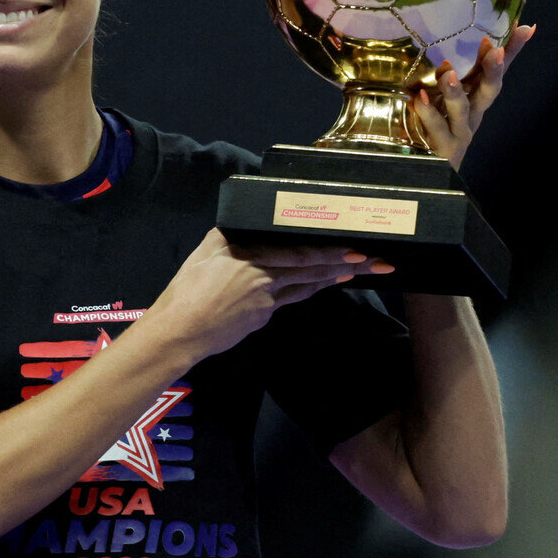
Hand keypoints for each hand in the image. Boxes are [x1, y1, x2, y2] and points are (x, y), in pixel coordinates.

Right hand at [149, 229, 393, 364]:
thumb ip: (228, 237)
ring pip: (308, 284)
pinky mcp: (263, 316)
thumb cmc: (186, 291)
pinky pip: (293, 298)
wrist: (178, 332)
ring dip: (336, 277)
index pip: (298, 253)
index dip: (330, 252)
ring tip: (363, 270)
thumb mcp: (204, 253)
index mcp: (249, 257)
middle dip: (348, 265)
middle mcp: (263, 277)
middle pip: (313, 269)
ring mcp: (266, 300)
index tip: (357, 249)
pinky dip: (313, 289)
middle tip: (379, 262)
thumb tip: (244, 225)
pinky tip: (327, 284)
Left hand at [414, 23, 534, 169]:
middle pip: (489, 92)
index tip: (523, 29)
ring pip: (461, 111)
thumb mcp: (452, 96)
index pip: (497, 70)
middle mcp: (474, 114)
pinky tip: (419, 99)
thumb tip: (482, 41)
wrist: (433, 170)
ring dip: (455, 91)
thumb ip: (461, 72)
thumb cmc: (442, 126)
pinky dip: (428, 114)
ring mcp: (459, 132)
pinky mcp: (442, 148)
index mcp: (478, 98)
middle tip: (496, 52)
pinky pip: (435, 129)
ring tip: (448, 73)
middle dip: (493, 72)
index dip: (512, 51)